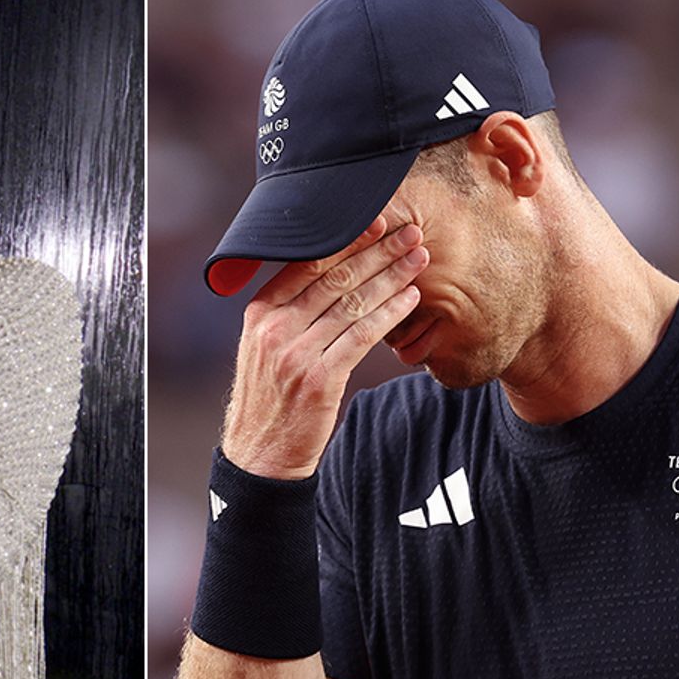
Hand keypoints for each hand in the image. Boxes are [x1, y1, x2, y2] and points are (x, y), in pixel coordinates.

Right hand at [221, 217, 428, 478]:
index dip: (347, 240)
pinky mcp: (318, 377)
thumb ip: (286, 315)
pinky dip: (389, 313)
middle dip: (378, 252)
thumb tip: (325, 278)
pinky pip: (362, 335)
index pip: (307, 263)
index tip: (378, 223)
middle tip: (410, 234)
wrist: (260, 455)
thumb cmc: (269, 401)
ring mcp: (295, 352)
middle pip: (334, 277)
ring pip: (352, 302)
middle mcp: (273, 327)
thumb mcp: (262, 350)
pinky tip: (410, 299)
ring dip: (392, 277)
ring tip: (419, 261)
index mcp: (258, 313)